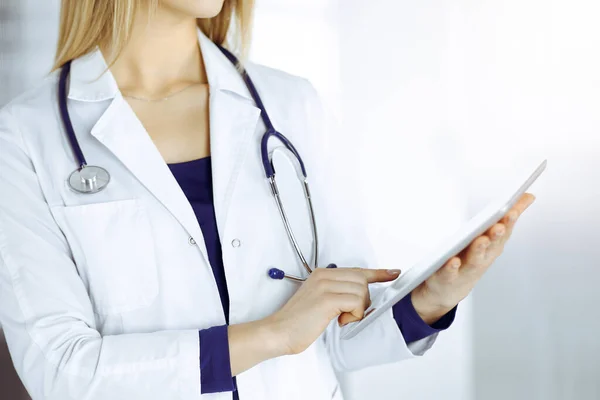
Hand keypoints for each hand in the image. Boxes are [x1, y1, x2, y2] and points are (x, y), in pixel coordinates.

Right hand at [265, 267, 400, 354]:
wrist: (279, 331)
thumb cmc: (298, 322)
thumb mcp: (319, 300)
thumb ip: (337, 293)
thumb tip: (359, 296)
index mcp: (322, 274)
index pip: (356, 270)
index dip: (378, 273)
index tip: (393, 273)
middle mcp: (324, 275)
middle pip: (362, 280)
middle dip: (363, 300)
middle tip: (349, 314)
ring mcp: (325, 285)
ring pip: (361, 291)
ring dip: (357, 309)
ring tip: (340, 318)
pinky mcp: (328, 299)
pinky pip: (356, 302)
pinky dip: (354, 314)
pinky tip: (339, 321)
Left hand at [411, 193, 535, 324]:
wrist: (448, 290)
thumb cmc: (472, 258)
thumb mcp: (490, 238)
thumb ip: (507, 217)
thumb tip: (529, 195)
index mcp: (492, 246)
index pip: (504, 230)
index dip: (509, 221)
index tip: (513, 209)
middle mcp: (483, 258)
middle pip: (492, 245)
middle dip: (497, 235)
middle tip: (500, 225)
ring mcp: (466, 269)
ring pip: (475, 259)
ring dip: (479, 249)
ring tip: (481, 239)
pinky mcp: (448, 277)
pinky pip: (451, 272)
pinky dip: (453, 267)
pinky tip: (453, 260)